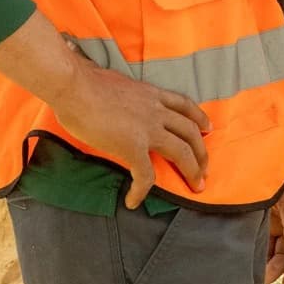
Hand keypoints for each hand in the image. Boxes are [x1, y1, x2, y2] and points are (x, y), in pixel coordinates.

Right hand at [58, 63, 210, 208]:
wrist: (75, 87)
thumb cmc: (86, 82)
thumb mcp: (118, 83)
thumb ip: (127, 95)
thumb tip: (119, 100)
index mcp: (151, 94)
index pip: (184, 105)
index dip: (199, 118)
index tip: (208, 129)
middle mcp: (156, 110)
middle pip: (190, 132)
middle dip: (202, 152)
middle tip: (205, 169)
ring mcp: (147, 129)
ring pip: (181, 152)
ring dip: (191, 171)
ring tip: (195, 186)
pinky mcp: (133, 147)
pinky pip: (145, 175)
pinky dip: (142, 190)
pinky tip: (134, 200)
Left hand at [265, 165, 283, 283]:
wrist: (258, 154)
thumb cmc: (277, 172)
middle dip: (278, 268)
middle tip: (262, 281)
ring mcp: (279, 220)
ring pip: (277, 249)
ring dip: (269, 262)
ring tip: (255, 274)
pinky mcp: (266, 219)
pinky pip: (266, 241)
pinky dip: (261, 252)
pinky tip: (251, 260)